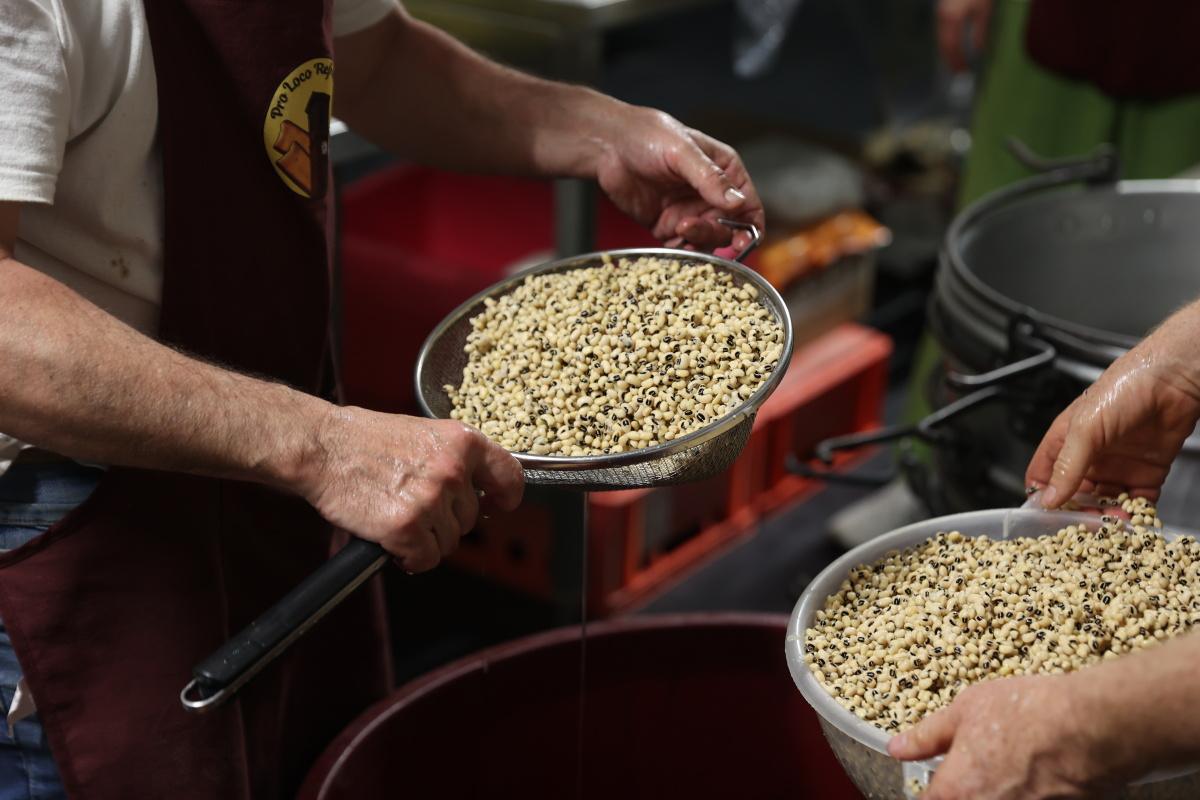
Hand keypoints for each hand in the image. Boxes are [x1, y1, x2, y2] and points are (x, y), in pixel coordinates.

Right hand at [300, 408, 523, 571]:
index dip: (506, 496)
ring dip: (425, 540)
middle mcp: (453, 471)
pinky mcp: (407, 527)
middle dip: (445, 521)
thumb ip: (453, 460)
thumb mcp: (423, 434)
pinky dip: (408, 558)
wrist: (322, 446)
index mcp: (462, 442)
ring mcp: (431, 500)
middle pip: (470, 519)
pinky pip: (424, 560)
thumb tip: (475, 492)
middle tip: (414, 509)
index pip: (508, 475)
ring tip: (396, 519)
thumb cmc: (365, 440)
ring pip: (448, 543)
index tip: (501, 505)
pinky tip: (390, 540)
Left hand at [591, 106, 764, 253]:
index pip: (749, 207)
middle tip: (692, 226)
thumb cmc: (648, 136)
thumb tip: (737, 202)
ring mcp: (689, 212)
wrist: (608, 146)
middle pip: (729, 229)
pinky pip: (682, 246)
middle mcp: (710, 195)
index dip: (749, 227)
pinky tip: (671, 238)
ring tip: (678, 227)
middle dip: (716, 233)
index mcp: (725, 172)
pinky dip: (681, 249)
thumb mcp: (683, 151)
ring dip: (697, 241)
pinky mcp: (667, 225)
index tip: (741, 241)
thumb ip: (710, 178)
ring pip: (707, 241)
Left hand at [888, 675, 1124, 798]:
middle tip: (983, 767)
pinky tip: (1038, 775)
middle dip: (967, 789)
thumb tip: (898, 748)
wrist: (1091, 728)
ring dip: (998, 791)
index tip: (939, 780)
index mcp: (955, 790)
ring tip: (1011, 767)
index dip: (933, 789)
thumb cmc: (1027, 713)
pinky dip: (1028, 794)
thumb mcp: (964, 710)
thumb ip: (927, 736)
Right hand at [937, 0, 992, 71]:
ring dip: (947, 53)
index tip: (963, 71)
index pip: (953, 47)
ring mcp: (940, 14)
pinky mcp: (942, 11)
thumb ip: (979, 32)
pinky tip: (952, 48)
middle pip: (944, 45)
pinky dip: (946, 43)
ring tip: (954, 63)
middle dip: (950, 60)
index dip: (957, 60)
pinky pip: (942, 32)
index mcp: (952, 19)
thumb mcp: (983, 10)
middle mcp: (942, 18)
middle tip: (957, 72)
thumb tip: (976, 52)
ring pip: (941, 39)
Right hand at [1026, 309, 1199, 506]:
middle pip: (1076, 496)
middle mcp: (1090, 456)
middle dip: (1079, 513)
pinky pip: (1137, 501)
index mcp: (1065, 442)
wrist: (1174, 379)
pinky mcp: (1147, 472)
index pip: (1043, 477)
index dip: (1042, 498)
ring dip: (1108, 517)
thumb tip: (1049, 499)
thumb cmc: (1124, 387)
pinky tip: (1135, 521)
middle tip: (1085, 528)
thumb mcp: (1085, 428)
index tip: (1046, 517)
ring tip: (1114, 525)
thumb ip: (1067, 466)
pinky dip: (1136, 515)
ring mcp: (1118, 465)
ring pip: (1106, 502)